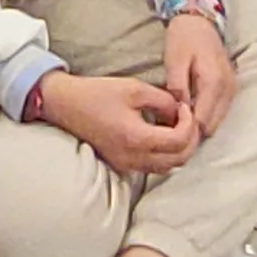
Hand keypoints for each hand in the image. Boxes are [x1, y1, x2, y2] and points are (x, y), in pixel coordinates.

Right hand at [35, 70, 198, 174]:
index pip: (179, 141)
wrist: (65, 105)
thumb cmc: (97, 94)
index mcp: (136, 138)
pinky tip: (161, 135)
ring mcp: (126, 165)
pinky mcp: (121, 165)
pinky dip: (164, 154)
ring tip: (177, 127)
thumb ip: (163, 100)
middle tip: (188, 119)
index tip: (184, 107)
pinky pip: (152, 167)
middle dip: (191, 140)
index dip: (190, 123)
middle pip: (179, 160)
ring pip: (168, 167)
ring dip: (179, 149)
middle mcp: (132, 158)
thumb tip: (180, 112)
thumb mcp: (135, 88)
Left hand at [161, 8, 236, 140]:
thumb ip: (177, 88)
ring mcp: (232, 89)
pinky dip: (206, 116)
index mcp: (214, 82)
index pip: (203, 121)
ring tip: (178, 121)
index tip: (168, 131)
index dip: (186, 130)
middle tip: (170, 129)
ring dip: (200, 124)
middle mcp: (228, 89)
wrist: (200, 20)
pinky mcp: (231, 88)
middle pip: (212, 126)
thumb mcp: (174, 61)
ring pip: (217, 121)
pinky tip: (189, 111)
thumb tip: (178, 113)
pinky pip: (220, 111)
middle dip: (193, 131)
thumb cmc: (184, 38)